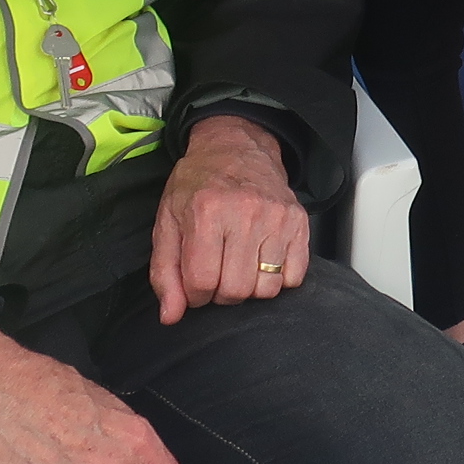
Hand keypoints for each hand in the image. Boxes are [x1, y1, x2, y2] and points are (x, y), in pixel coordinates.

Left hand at [151, 115, 309, 325]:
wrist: (236, 147)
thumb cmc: (198, 185)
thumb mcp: (168, 221)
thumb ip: (165, 272)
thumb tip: (171, 316)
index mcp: (207, 212)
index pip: (202, 282)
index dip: (194, 294)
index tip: (195, 283)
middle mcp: (245, 213)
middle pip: (236, 289)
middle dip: (222, 293)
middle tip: (218, 274)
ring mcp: (277, 218)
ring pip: (267, 288)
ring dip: (250, 288)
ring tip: (239, 266)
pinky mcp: (299, 222)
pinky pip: (294, 277)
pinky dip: (278, 278)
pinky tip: (262, 261)